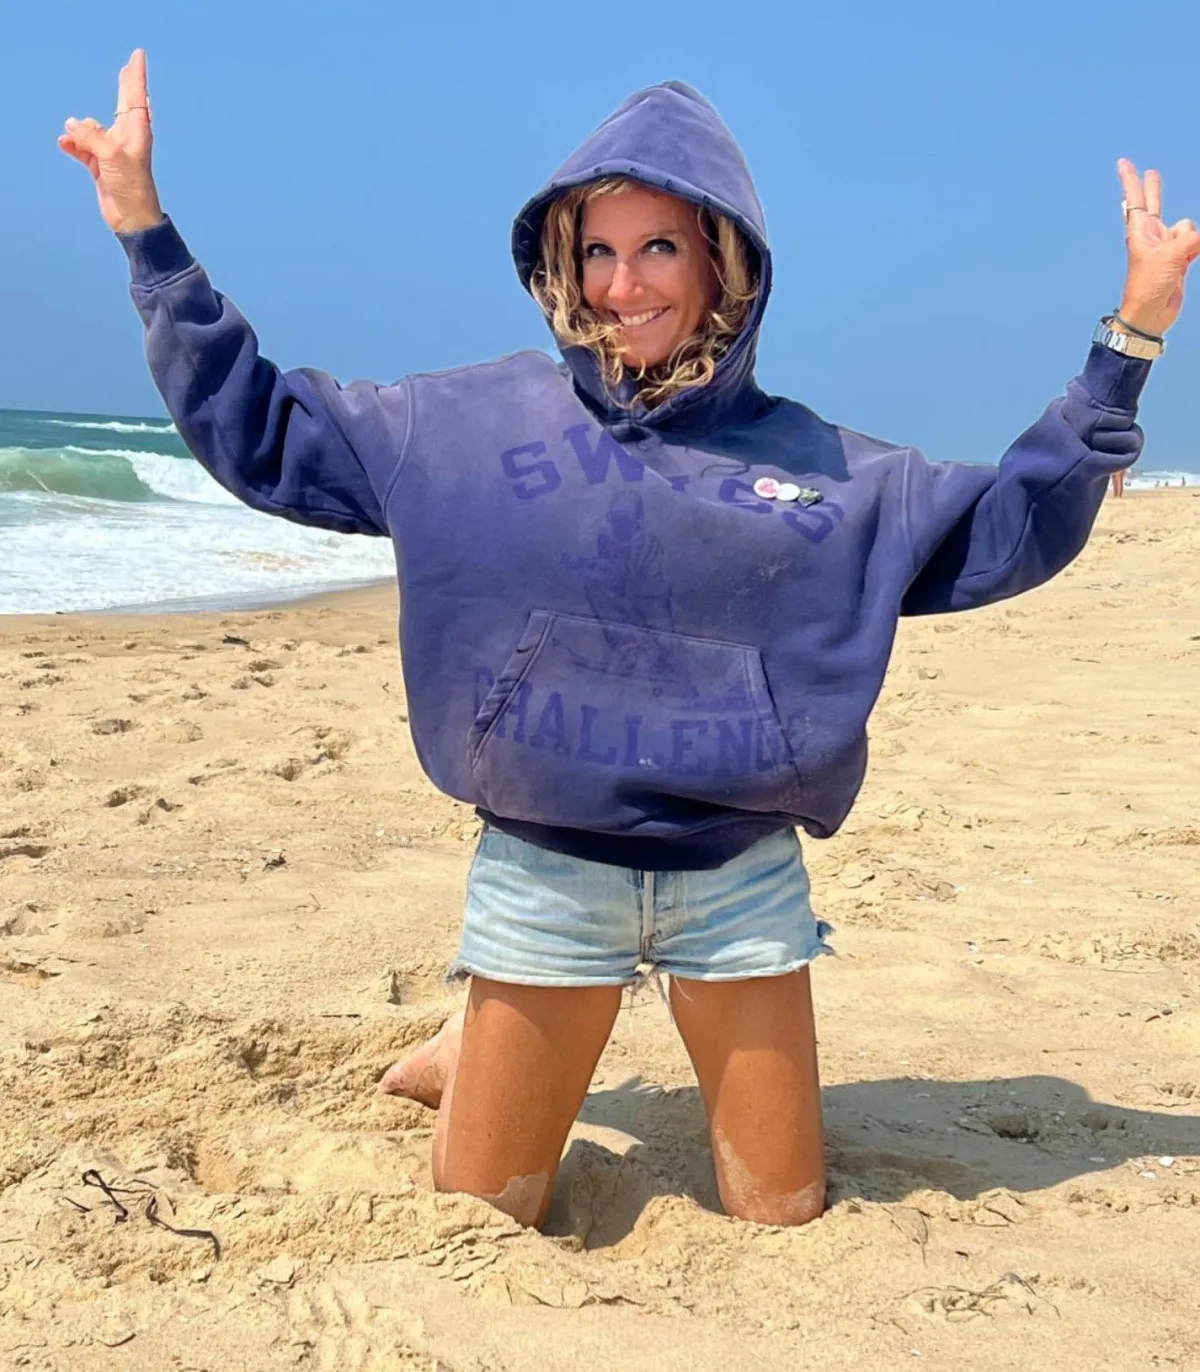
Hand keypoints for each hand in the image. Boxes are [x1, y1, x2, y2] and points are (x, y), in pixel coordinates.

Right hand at [58, 49, 163, 234]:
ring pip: (94, 128)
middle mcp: (126, 137)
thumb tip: (72, 124)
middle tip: (128, 68)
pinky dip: (73, 145)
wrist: (131, 218)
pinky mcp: (102, 165)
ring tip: (73, 133)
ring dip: (82, 129)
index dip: (135, 75)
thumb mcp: (111, 156)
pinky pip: (83, 147)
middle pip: (123, 104)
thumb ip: (90, 136)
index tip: (137, 56)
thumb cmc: (131, 185)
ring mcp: (114, 151)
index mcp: (136, 131)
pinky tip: (65, 143)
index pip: (135, 96)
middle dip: (125, 86)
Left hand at [1114, 160, 1199, 337]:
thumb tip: (1199, 238)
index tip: (1123, 163)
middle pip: (1154, 205)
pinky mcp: (1179, 259)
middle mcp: (1152, 236)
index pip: (1136, 199)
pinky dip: (1197, 246)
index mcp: (1141, 232)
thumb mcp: (1170, 257)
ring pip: (1186, 227)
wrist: (1150, 314)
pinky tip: (1193, 256)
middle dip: (1153, 189)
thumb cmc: (1148, 286)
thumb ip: (1190, 239)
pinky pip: (1194, 242)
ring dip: (1190, 240)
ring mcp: (1166, 247)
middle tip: (1151, 174)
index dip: (1131, 180)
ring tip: (1181, 262)